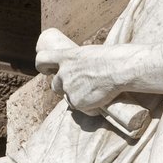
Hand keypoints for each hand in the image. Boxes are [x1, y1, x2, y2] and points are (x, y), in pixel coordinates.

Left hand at [36, 29, 154, 115]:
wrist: (120, 69)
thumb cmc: (112, 58)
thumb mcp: (92, 54)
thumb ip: (83, 63)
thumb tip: (87, 72)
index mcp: (66, 57)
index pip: (42, 59)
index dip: (42, 65)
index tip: (46, 69)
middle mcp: (64, 74)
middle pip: (55, 84)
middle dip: (63, 87)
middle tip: (79, 86)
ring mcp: (69, 89)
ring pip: (67, 97)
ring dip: (76, 97)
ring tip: (95, 92)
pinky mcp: (77, 103)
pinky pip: (80, 108)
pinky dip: (88, 107)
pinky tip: (100, 101)